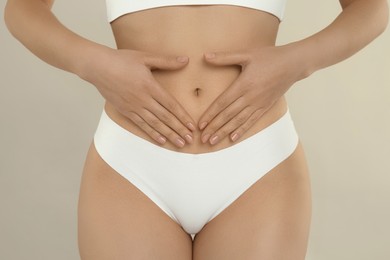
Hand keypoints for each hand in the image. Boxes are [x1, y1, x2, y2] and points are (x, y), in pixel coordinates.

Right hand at [81, 46, 195, 147]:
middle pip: (165, 117)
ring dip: (168, 135)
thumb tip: (185, 60)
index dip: (183, 116)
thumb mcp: (145, 57)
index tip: (192, 126)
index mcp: (150, 86)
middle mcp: (143, 99)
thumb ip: (166, 61)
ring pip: (155, 124)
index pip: (171, 105)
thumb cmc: (121, 60)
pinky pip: (141, 125)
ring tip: (179, 144)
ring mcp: (134, 107)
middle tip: (190, 140)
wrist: (97, 67)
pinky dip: (152, 133)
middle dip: (179, 129)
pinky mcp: (125, 111)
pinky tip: (161, 141)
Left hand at [198, 44, 306, 144]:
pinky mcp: (266, 107)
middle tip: (203, 138)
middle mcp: (250, 97)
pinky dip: (242, 130)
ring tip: (214, 142)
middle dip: (214, 128)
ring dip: (225, 132)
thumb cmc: (270, 56)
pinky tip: (233, 138)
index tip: (201, 124)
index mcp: (243, 84)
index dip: (211, 114)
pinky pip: (252, 121)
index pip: (223, 103)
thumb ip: (225, 57)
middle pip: (228, 115)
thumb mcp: (247, 54)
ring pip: (238, 121)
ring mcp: (259, 104)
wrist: (294, 64)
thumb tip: (205, 56)